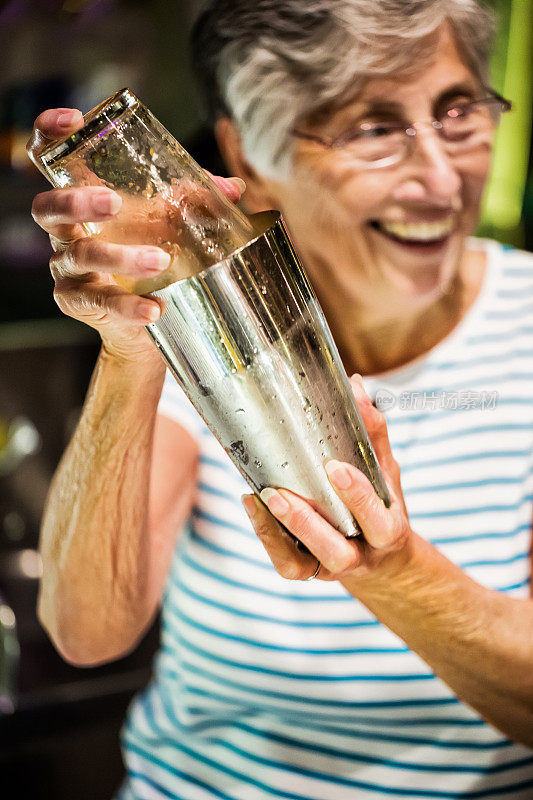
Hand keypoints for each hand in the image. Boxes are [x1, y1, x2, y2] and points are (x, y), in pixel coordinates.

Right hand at [27, 108, 245, 364]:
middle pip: (48, 207)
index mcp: (82, 198)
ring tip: (160, 261)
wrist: (146, 315)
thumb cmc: (150, 255)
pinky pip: (97, 301)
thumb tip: (234, 188)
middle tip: (114, 202)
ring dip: (120, 257)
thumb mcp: (172, 223)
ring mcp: (66, 267)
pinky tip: (154, 309)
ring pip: (80, 255)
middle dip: (77, 202)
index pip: (49, 156)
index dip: (50, 132)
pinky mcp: (76, 301)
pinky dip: (128, 305)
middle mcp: (65, 230)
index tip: (74, 121)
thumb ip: (196, 202)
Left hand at [242, 375, 412, 582]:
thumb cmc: (381, 506)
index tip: (334, 467)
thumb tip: (355, 384)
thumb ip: (372, 432)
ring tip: (260, 496)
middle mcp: (361, 554)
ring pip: (304, 563)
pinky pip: (285, 563)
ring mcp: (331, 567)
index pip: (377, 519)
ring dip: (279, 531)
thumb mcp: (386, 472)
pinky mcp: (308, 571)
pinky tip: (252, 504)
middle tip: (280, 491)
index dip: (358, 496)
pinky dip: (266, 536)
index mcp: (387, 529)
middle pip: (336, 550)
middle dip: (308, 522)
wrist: (383, 561)